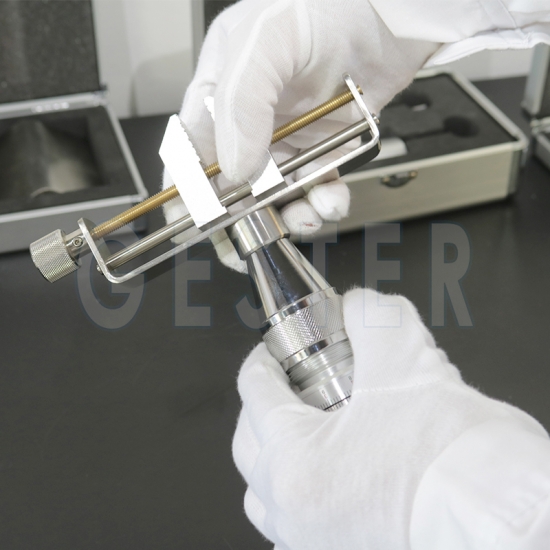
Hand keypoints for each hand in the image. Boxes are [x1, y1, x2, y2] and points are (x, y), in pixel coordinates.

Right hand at [163, 0, 439, 271]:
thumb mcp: (266, 41)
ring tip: (304, 218)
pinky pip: (318, 188)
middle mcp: (252, 121)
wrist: (391, 12)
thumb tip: (237, 169)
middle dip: (242, 216)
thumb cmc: (324, 5)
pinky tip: (331, 200)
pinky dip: (325, 203)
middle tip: (254, 234)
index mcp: (220, 92)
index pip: (191, 152)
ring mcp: (289, 138)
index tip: (189, 225)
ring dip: (289, 216)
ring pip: (277, 195)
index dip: (186, 192)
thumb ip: (242, 104)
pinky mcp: (324, 149)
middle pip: (232, 185)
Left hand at [232, 288, 543, 548]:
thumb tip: (359, 304)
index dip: (265, 359)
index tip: (275, 351)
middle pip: (249, 441)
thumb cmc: (457, 463)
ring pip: (263, 490)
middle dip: (265, 402)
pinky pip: (292, 523)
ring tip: (303, 426)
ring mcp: (312, 540)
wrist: (502, 522)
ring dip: (273, 452)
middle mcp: (294, 510)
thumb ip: (374, 319)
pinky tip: (327, 471)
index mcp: (297, 463)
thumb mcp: (408, 364)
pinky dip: (299, 490)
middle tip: (289, 382)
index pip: (255, 392)